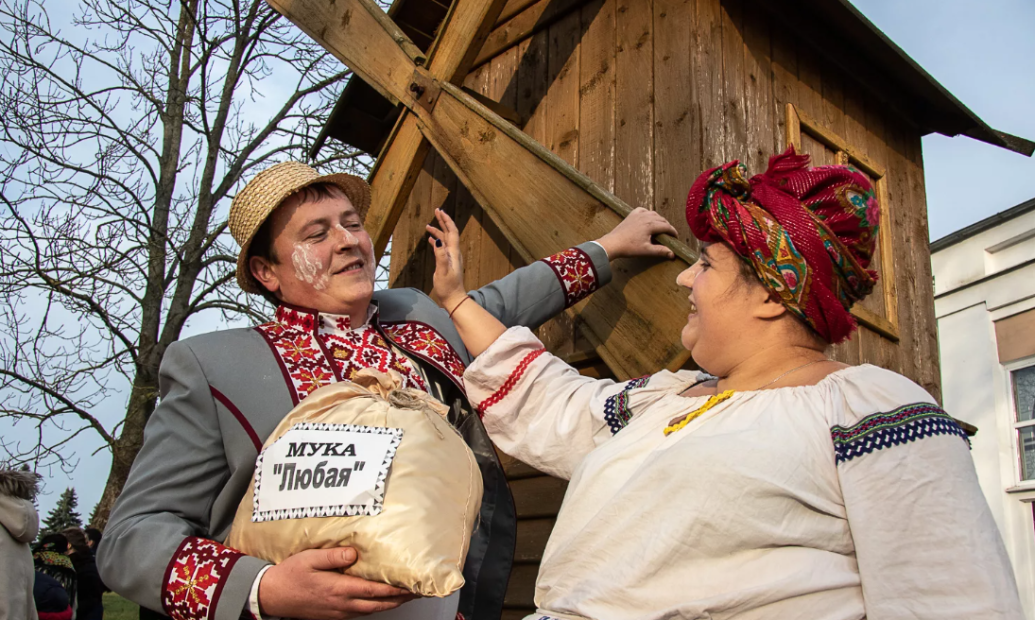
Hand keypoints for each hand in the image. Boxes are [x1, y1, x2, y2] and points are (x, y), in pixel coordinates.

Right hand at [258, 547, 417, 618]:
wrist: (272, 596)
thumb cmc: (289, 575)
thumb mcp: (309, 559)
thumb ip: (333, 556)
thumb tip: (354, 553)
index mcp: (338, 589)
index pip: (374, 590)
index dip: (395, 589)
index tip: (412, 585)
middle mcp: (342, 604)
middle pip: (379, 603)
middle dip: (400, 598)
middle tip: (418, 590)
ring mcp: (339, 612)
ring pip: (372, 609)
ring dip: (391, 603)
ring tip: (406, 594)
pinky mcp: (335, 614)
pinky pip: (362, 612)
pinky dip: (376, 606)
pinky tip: (381, 599)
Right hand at [426, 208, 466, 311]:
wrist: (453, 298)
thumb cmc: (448, 287)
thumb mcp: (442, 271)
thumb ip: (440, 256)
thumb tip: (437, 240)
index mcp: (453, 252)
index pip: (452, 232)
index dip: (447, 220)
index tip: (440, 211)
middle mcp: (454, 253)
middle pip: (449, 233)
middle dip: (443, 221)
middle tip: (437, 211)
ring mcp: (451, 258)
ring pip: (445, 240)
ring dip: (438, 232)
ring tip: (428, 226)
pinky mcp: (447, 262)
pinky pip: (442, 248)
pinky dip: (437, 241)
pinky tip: (431, 240)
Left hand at [595, 207, 677, 259]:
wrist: (613, 243)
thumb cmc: (629, 247)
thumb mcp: (646, 251)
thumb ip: (660, 251)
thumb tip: (672, 254)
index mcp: (650, 225)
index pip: (666, 227)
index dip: (673, 232)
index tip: (675, 237)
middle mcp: (645, 217)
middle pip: (662, 220)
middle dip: (667, 226)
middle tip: (669, 234)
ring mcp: (638, 214)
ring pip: (654, 214)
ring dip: (659, 220)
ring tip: (661, 228)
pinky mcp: (631, 215)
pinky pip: (643, 210)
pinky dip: (648, 213)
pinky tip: (648, 218)